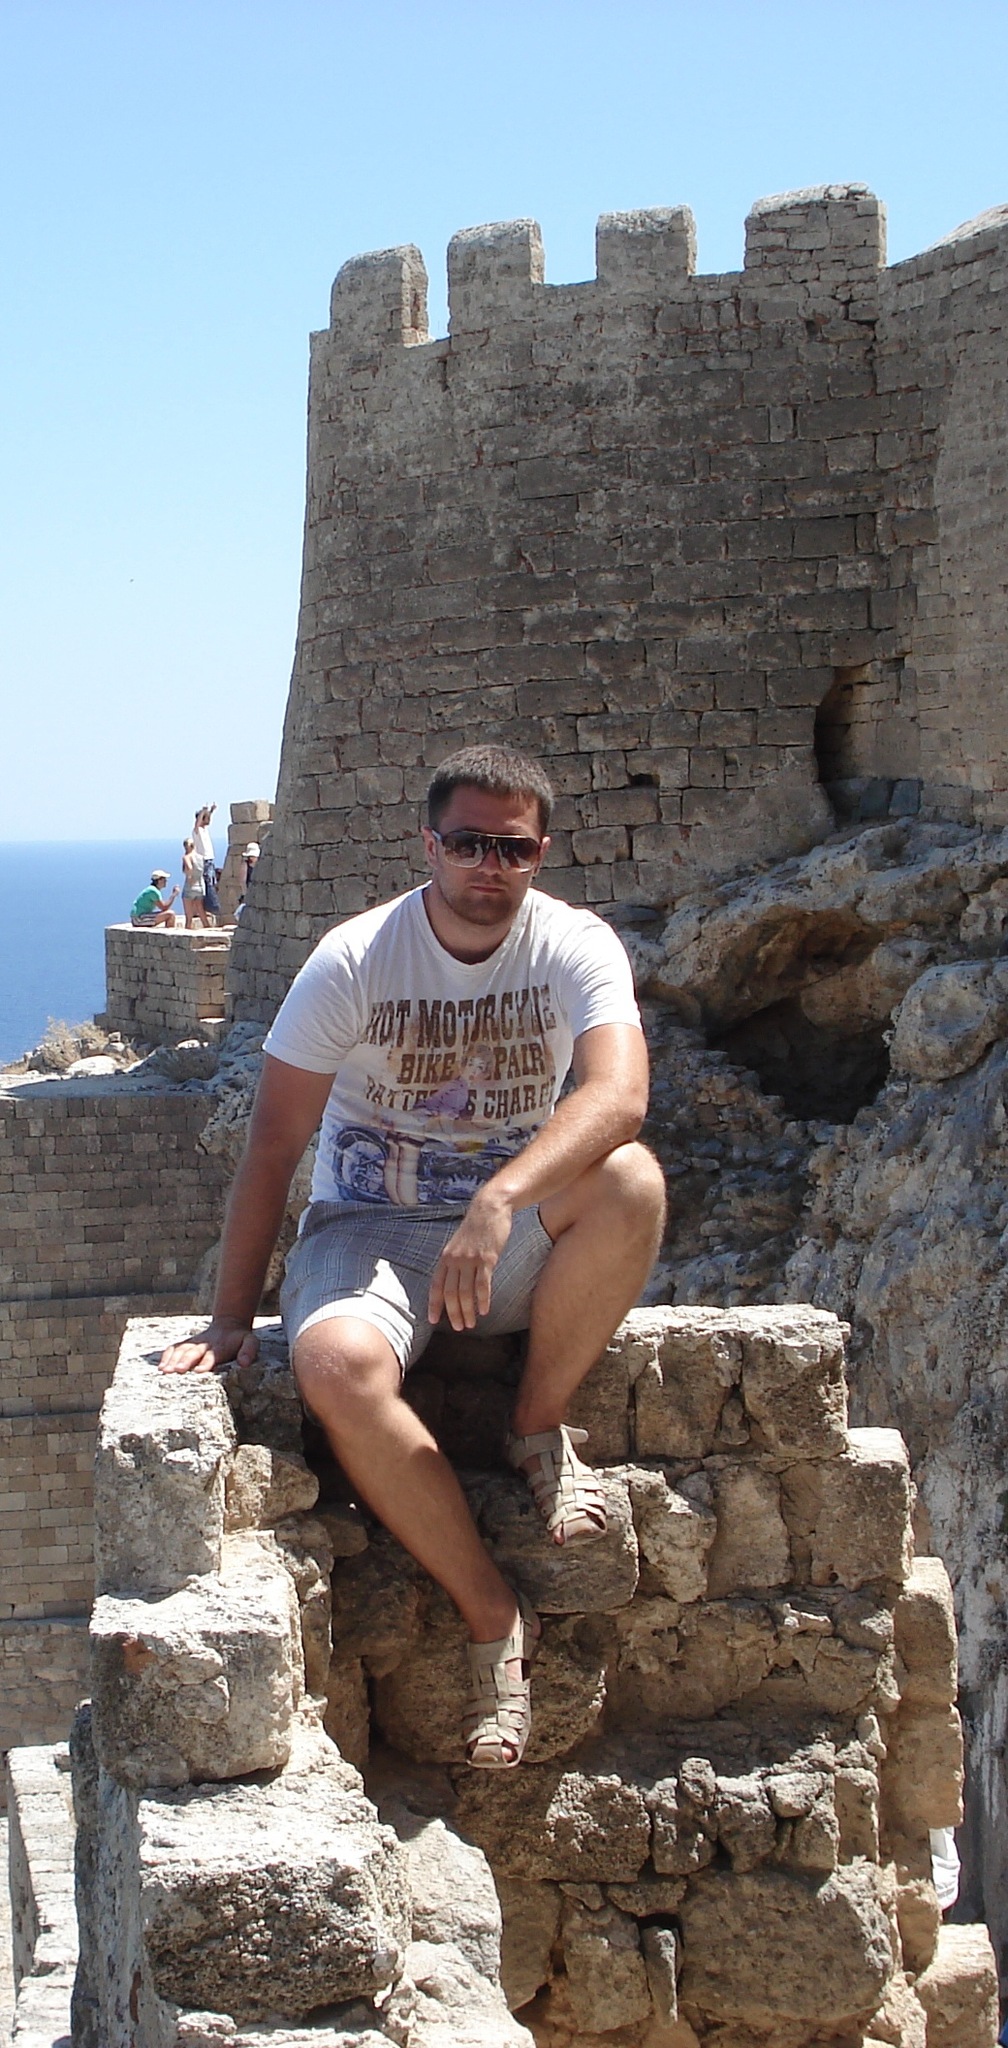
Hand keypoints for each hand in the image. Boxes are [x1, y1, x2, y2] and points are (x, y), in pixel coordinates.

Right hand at [159, 1316, 258, 1374]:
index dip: (206, 1362)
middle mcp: (204, 1345)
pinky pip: (174, 1348)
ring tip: (164, 1370)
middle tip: (177, 1370)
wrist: (229, 1324)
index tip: (200, 1370)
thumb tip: (244, 1363)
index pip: (212, 1355)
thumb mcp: (251, 1342)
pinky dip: (167, 1356)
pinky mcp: (186, 1344)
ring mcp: (194, 1343)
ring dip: (172, 1360)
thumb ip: (249, 1351)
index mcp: (220, 1346)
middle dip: (185, 1361)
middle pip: (193, 1353)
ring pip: (181, 1350)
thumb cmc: (240, 1339)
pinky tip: (160, 1366)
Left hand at [428, 1191, 513, 1331]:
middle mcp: (454, 1260)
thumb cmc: (476, 1227)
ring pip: (465, 1292)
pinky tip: (484, 1310)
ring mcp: (470, 1259)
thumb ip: (455, 1262)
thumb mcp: (458, 1244)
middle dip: (453, 1313)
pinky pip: (482, 1284)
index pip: (436, 1286)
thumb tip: (454, 1282)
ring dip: (468, 1311)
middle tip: (459, 1328)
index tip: (434, 1320)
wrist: (489, 1208)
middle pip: (451, 1293)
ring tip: (471, 1324)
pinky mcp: (487, 1258)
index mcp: (445, 1258)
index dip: (434, 1304)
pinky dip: (483, 1300)